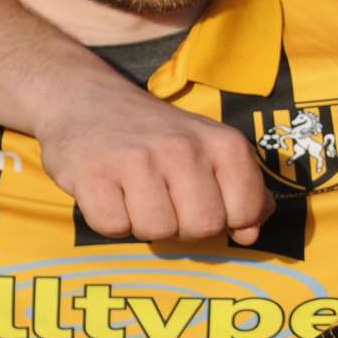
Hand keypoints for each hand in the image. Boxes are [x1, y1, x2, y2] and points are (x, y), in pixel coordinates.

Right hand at [37, 77, 272, 243]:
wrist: (87, 101)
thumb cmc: (160, 137)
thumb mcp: (213, 151)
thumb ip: (244, 191)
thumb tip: (250, 235)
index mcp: (224, 143)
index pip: (246, 212)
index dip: (227, 220)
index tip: (206, 202)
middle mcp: (184, 147)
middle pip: (203, 227)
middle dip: (186, 227)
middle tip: (167, 201)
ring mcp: (137, 159)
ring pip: (158, 231)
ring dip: (145, 224)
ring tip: (136, 194)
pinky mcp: (92, 173)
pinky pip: (114, 227)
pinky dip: (110, 220)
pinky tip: (110, 193)